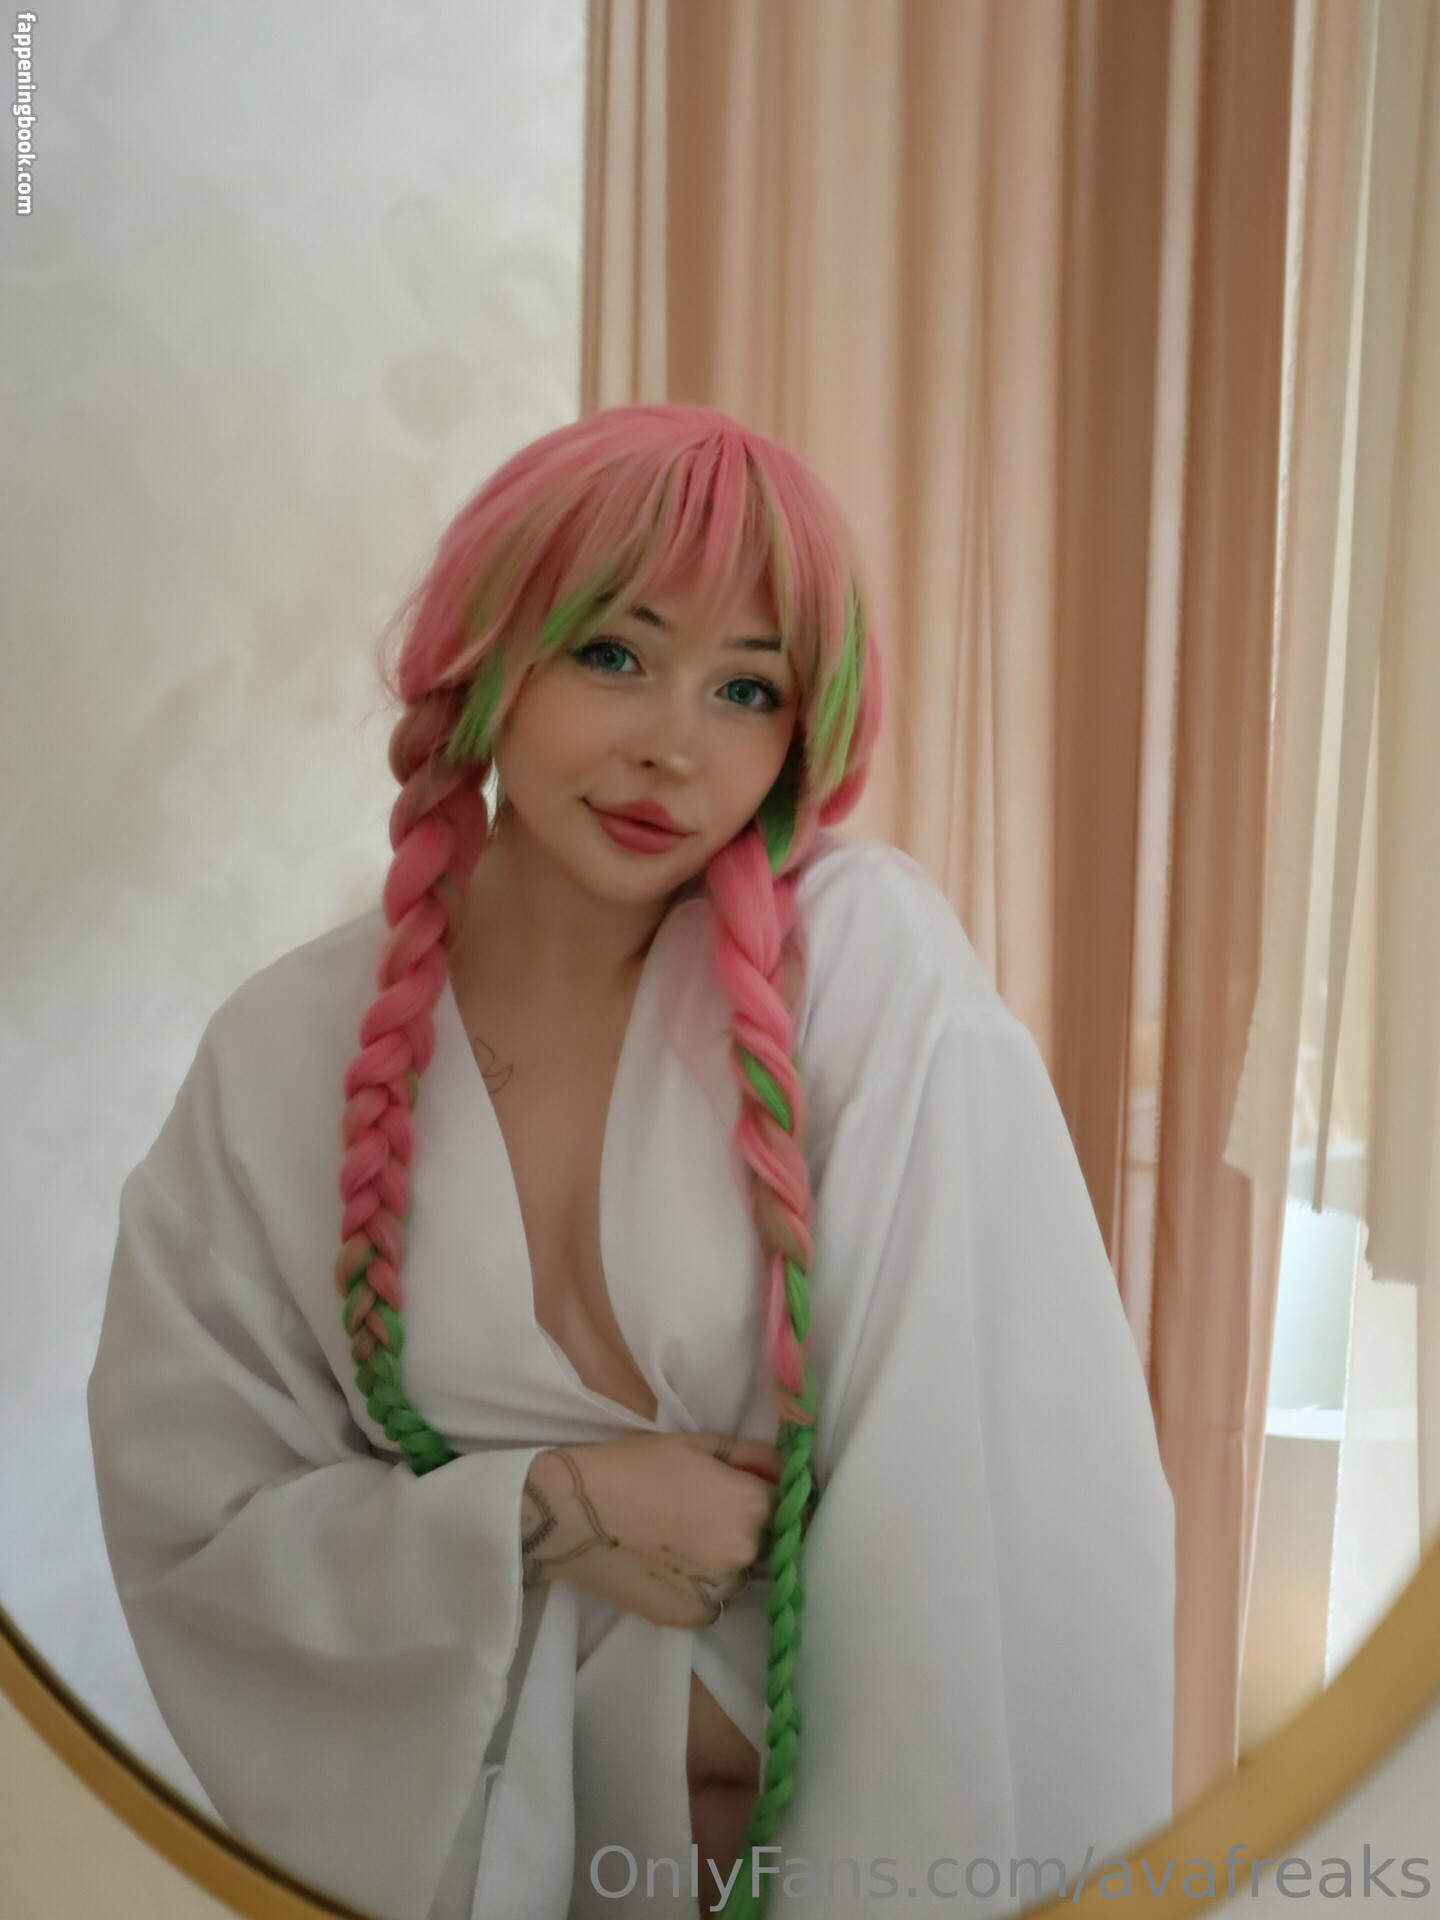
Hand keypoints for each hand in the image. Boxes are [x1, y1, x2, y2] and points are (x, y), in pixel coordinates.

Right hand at [520, 1431, 783, 1629]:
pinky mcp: (693, 1617)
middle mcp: (744, 1554)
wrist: (575, 1513)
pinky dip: (701, 1586)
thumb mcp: (698, 1444)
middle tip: (705, 1514)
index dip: (772, 1498)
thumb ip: (751, 1457)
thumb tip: (784, 1469)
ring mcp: (720, 1591)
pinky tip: (669, 1566)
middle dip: (749, 1529)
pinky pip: (713, 1599)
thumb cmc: (636, 1466)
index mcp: (750, 1507)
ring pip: (739, 1574)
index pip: (791, 1507)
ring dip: (724, 1561)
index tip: (752, 1494)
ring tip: (680, 1542)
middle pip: (767, 1542)